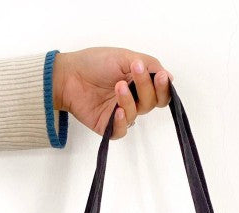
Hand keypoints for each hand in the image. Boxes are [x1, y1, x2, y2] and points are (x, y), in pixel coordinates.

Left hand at [52, 47, 173, 139]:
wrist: (69, 75)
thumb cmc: (94, 63)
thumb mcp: (125, 57)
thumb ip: (149, 65)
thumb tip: (169, 77)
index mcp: (139, 83)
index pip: (160, 92)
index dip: (164, 87)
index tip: (160, 77)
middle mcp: (133, 99)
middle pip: (152, 102)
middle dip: (146, 87)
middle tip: (136, 71)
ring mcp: (121, 113)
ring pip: (137, 113)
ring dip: (130, 99)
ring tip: (118, 85)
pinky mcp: (109, 126)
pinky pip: (122, 130)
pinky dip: (122, 121)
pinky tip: (117, 111)